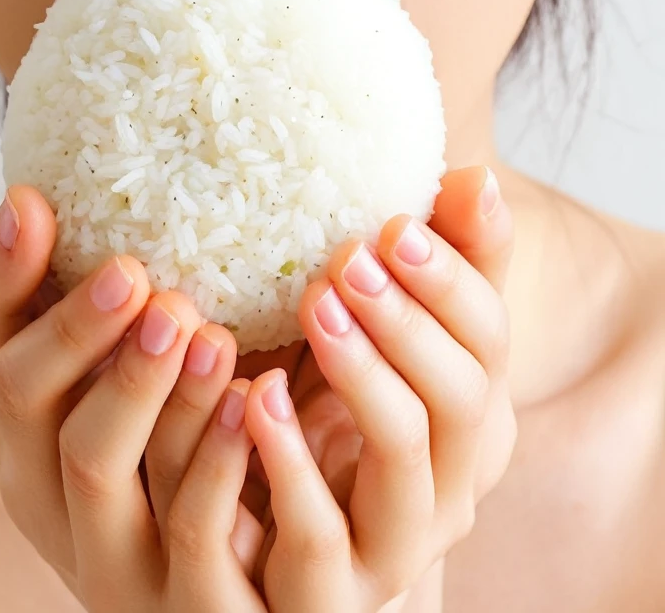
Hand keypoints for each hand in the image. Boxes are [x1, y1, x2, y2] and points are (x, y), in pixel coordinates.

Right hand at [0, 185, 269, 611]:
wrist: (239, 580)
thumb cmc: (185, 438)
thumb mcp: (143, 360)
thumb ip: (124, 291)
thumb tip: (113, 177)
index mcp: (20, 415)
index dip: (5, 271)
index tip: (37, 205)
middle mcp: (35, 479)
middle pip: (20, 396)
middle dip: (74, 326)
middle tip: (136, 273)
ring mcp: (93, 546)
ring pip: (92, 463)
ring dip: (141, 388)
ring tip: (207, 328)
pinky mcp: (171, 597)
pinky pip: (184, 529)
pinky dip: (217, 460)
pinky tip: (258, 399)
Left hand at [240, 166, 516, 611]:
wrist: (276, 537)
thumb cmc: (333, 407)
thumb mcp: (384, 330)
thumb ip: (430, 263)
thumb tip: (469, 174)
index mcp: (474, 410)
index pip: (492, 340)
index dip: (450, 280)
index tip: (393, 224)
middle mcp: (455, 480)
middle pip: (461, 397)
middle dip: (406, 322)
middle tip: (344, 259)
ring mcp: (401, 540)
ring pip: (405, 461)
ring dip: (363, 377)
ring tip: (311, 305)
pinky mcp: (333, 586)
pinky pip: (320, 532)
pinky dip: (290, 460)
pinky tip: (254, 396)